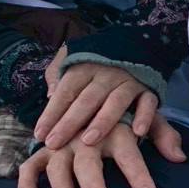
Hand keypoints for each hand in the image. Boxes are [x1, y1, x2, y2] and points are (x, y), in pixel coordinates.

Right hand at [18, 117, 185, 187]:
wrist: (91, 93)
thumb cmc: (125, 115)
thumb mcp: (147, 118)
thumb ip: (164, 136)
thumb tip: (181, 157)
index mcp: (115, 129)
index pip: (129, 153)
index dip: (138, 175)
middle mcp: (86, 136)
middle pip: (89, 162)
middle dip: (95, 186)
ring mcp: (62, 143)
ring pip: (58, 166)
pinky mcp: (45, 150)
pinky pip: (30, 167)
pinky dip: (26, 185)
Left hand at [35, 53, 159, 149]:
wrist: (132, 44)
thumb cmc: (93, 62)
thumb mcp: (69, 59)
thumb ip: (57, 75)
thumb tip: (50, 95)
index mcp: (84, 68)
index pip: (65, 92)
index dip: (52, 113)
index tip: (40, 135)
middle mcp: (106, 74)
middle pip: (87, 100)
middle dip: (70, 122)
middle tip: (55, 143)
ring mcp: (129, 81)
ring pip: (115, 102)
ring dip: (103, 121)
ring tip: (88, 141)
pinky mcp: (148, 89)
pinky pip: (148, 102)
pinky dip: (145, 116)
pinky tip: (138, 133)